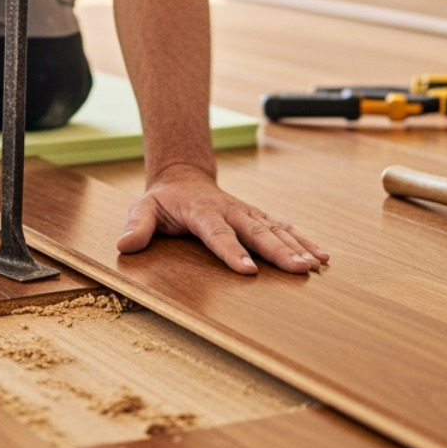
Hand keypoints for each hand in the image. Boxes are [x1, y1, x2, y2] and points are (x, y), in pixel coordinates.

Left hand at [116, 163, 329, 274]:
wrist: (184, 178)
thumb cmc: (164, 201)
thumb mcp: (143, 209)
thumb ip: (136, 226)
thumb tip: (124, 245)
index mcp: (203, 211)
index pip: (218, 234)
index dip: (232, 251)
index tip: (248, 270)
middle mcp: (231, 211)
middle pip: (257, 232)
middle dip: (279, 251)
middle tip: (299, 268)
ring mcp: (247, 213)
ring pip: (276, 229)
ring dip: (297, 246)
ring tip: (316, 264)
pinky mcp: (258, 217)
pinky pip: (284, 228)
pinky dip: (304, 240)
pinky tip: (322, 255)